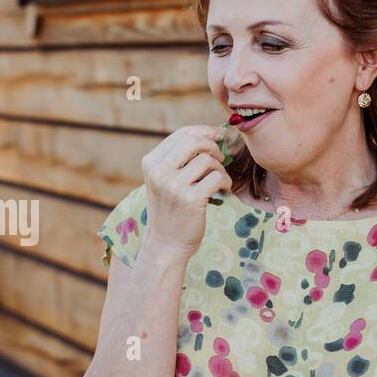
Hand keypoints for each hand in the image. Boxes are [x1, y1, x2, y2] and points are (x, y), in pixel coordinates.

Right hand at [140, 125, 231, 261]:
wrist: (165, 245)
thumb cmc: (170, 211)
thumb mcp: (162, 181)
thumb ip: (176, 159)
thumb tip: (209, 134)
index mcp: (150, 163)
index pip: (181, 134)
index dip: (203, 131)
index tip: (217, 135)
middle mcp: (159, 172)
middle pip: (193, 141)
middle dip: (212, 146)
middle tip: (220, 158)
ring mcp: (174, 186)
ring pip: (208, 160)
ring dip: (220, 168)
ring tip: (218, 182)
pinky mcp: (191, 199)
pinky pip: (217, 177)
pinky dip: (225, 182)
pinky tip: (223, 191)